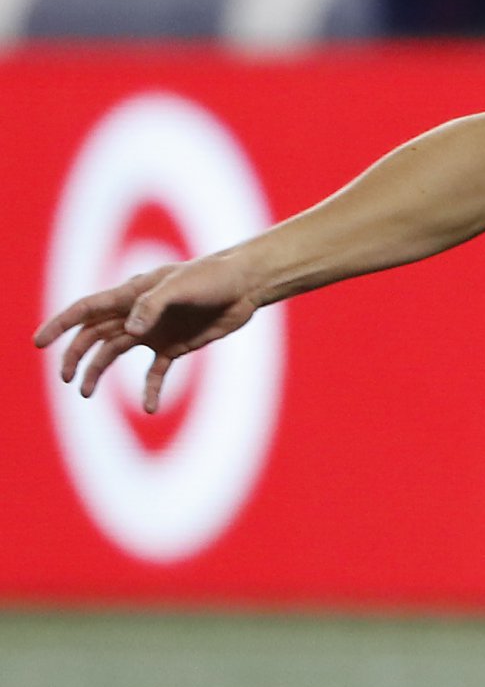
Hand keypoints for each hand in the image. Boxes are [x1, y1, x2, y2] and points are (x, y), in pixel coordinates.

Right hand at [32, 250, 265, 412]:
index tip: (38, 342)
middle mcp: (136, 314)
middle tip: (67, 378)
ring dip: (98, 372)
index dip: (60, 325)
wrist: (245, 285)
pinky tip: (150, 409)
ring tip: (85, 393)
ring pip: (114, 354)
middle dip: (76, 356)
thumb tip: (129, 331)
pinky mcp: (175, 346)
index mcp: (130, 295)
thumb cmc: (212, 277)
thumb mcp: (181, 286)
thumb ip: (153, 305)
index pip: (85, 310)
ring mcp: (154, 331)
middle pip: (94, 336)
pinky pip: (155, 373)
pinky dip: (149, 390)